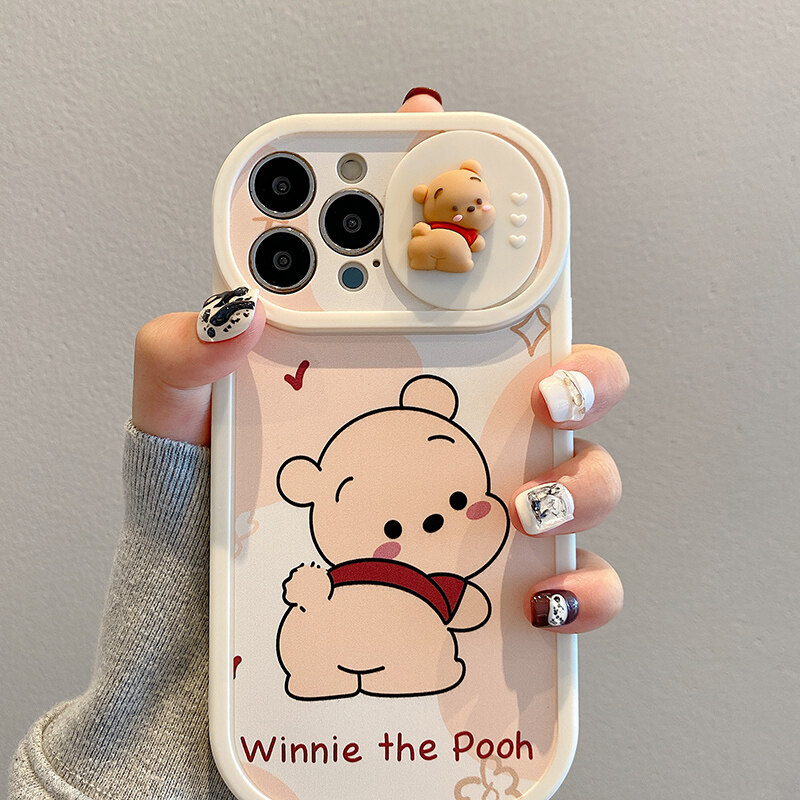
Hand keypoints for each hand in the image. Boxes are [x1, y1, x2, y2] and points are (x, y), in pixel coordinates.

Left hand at [130, 90, 626, 631]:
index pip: (462, 300)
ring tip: (525, 503)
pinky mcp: (494, 584)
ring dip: (579, 481)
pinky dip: (581, 588)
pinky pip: (574, 582)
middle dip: (583, 372)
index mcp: (395, 373)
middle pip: (561, 381)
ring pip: (584, 474)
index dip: (492, 245)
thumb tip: (235, 307)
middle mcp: (459, 432)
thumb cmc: (208, 507)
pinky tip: (538, 597)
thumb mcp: (183, 420)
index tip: (499, 212)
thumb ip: (184, 356)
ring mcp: (485, 508)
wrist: (210, 619)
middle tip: (545, 385)